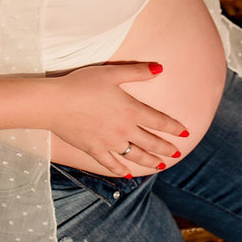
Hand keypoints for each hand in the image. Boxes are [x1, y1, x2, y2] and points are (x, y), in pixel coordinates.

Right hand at [45, 62, 187, 175]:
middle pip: (151, 142)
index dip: (174, 128)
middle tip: (176, 153)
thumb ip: (137, 71)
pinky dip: (121, 169)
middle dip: (165, 148)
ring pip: (135, 155)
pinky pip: (111, 163)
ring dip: (150, 160)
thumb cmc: (82, 84)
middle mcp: (124, 129)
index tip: (185, 133)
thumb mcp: (112, 73)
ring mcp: (109, 142)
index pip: (159, 121)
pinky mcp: (94, 149)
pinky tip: (128, 174)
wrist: (55, 103)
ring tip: (160, 165)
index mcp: (131, 110)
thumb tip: (160, 68)